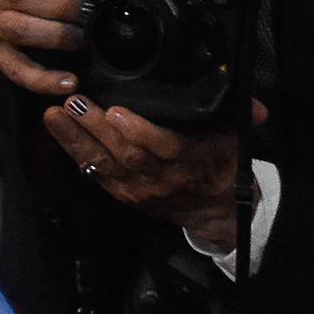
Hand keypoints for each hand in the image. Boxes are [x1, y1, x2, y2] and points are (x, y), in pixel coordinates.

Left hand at [46, 94, 263, 244]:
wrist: (214, 211)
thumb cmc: (221, 166)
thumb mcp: (236, 141)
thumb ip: (242, 119)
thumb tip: (257, 107)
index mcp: (192, 161)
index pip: (165, 148)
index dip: (140, 133)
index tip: (119, 112)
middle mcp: (162, 178)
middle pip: (126, 154)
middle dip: (97, 128)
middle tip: (75, 102)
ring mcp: (139, 188)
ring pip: (105, 163)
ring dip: (78, 138)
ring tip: (56, 113)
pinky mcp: (123, 192)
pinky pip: (94, 173)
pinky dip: (74, 150)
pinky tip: (57, 129)